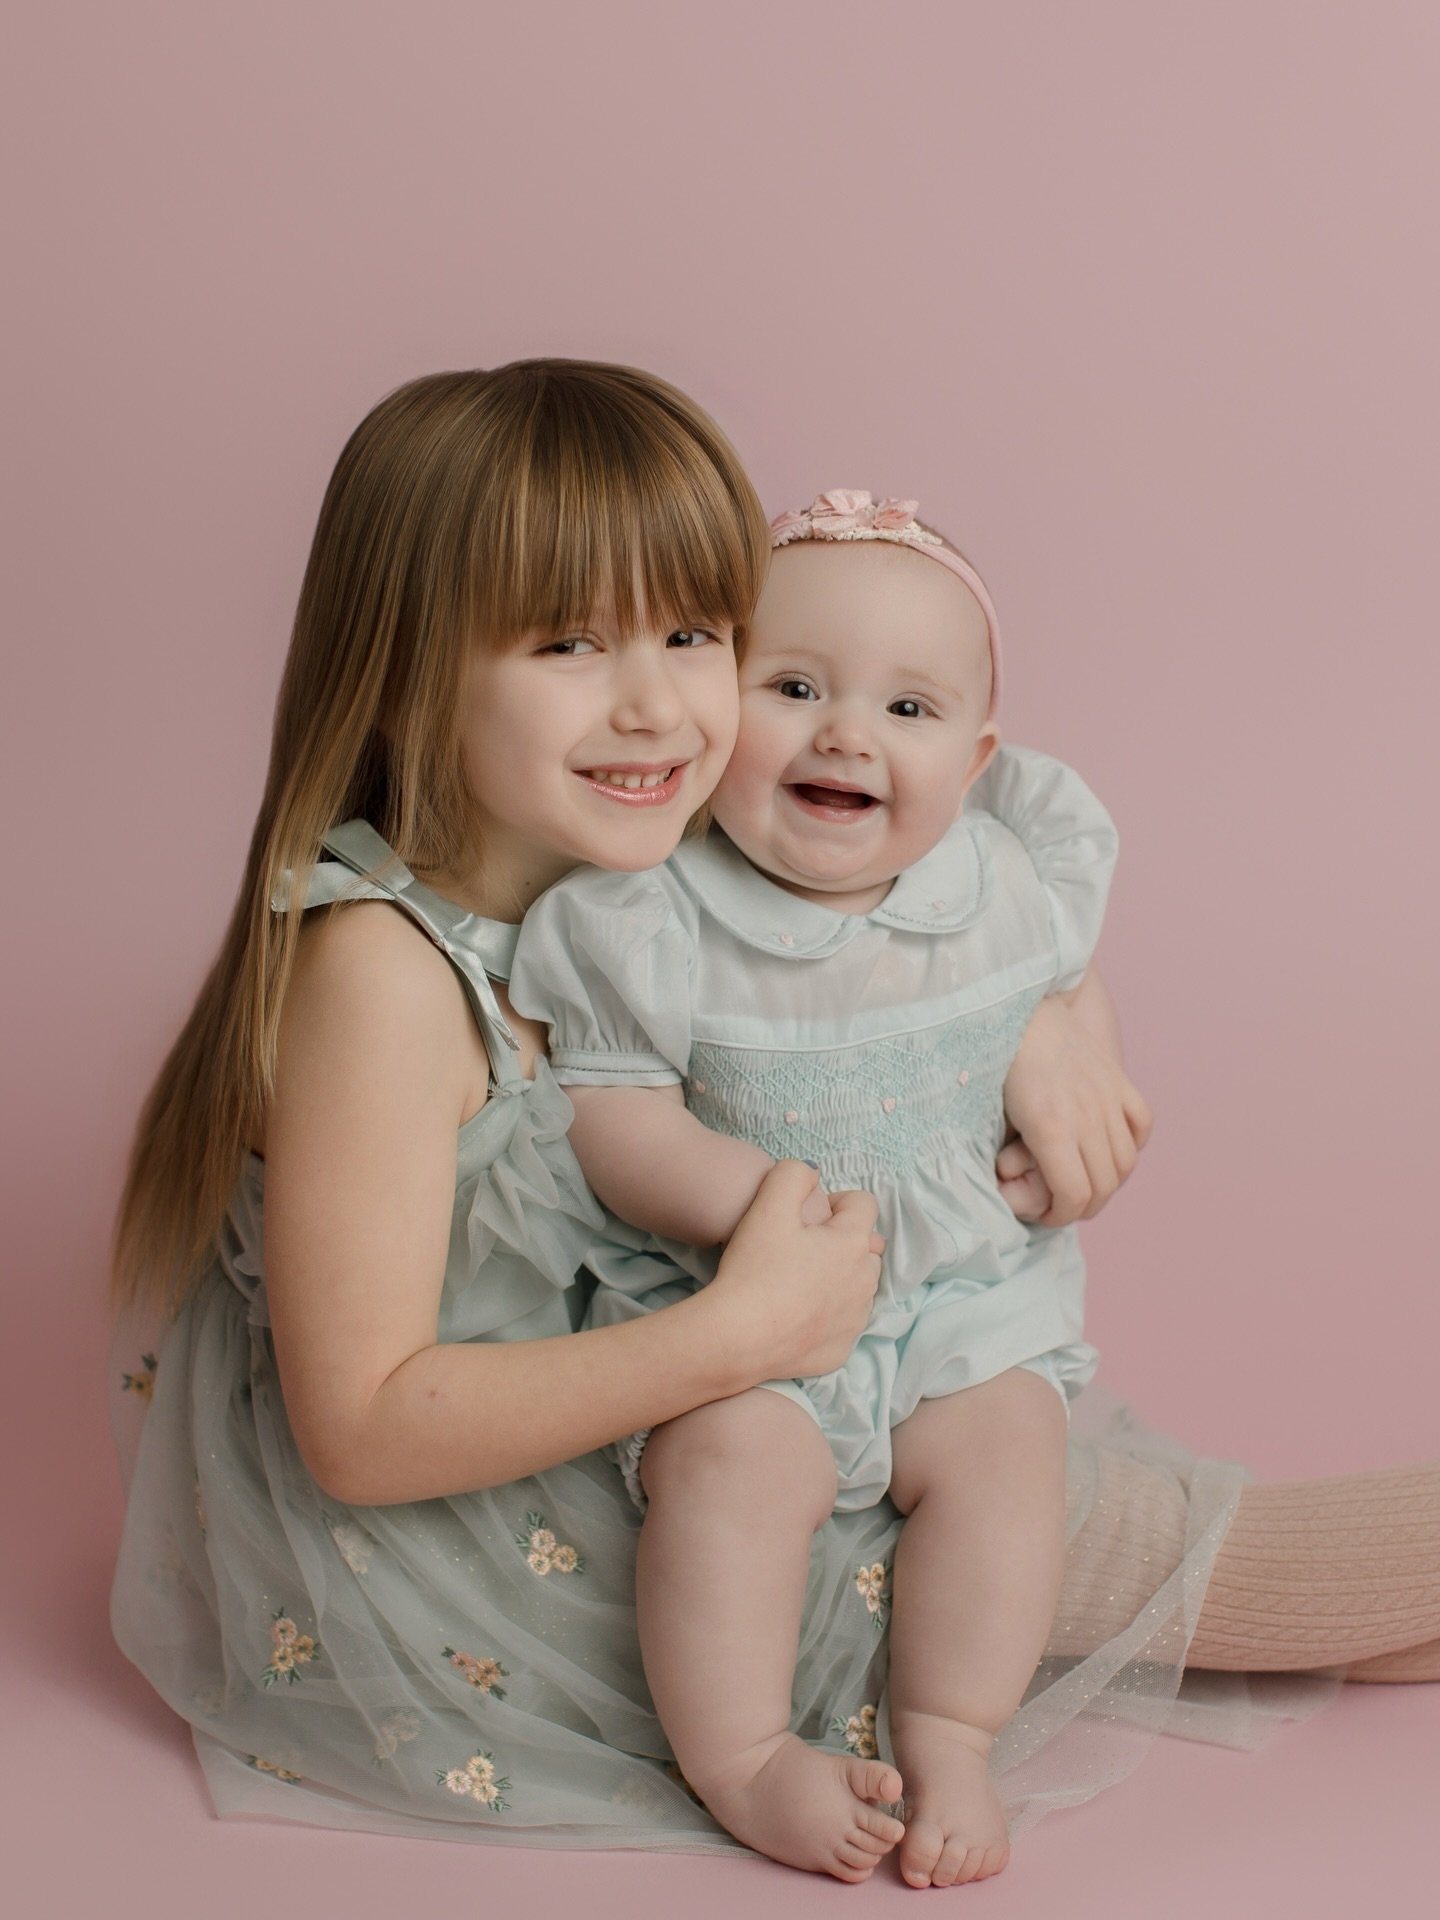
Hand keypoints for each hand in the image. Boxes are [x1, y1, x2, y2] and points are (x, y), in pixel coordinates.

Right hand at [710, 1160, 882, 1379]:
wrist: (737, 1339)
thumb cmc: (754, 1269)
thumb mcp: (767, 1206)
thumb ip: (793, 1174)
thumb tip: (812, 1173)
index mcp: (852, 1243)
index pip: (863, 1204)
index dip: (834, 1202)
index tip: (803, 1217)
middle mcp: (865, 1282)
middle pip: (864, 1247)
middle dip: (839, 1243)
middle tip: (796, 1250)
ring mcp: (855, 1320)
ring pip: (857, 1287)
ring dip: (837, 1279)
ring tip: (795, 1283)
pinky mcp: (840, 1351)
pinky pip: (842, 1324)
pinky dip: (826, 1317)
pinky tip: (795, 1315)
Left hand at [1001, 990, 1152, 1226]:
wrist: (1017, 1008)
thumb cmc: (993, 1060)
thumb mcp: (993, 1114)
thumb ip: (1013, 1155)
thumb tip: (1014, 1186)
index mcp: (1051, 1129)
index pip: (1075, 1195)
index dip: (1063, 1215)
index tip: (1047, 1215)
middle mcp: (1087, 1116)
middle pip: (1104, 1185)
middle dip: (1084, 1205)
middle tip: (1064, 1206)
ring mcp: (1107, 1098)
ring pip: (1125, 1161)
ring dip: (1109, 1181)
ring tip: (1086, 1183)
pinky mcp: (1117, 1080)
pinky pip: (1141, 1124)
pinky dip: (1131, 1143)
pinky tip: (1110, 1148)